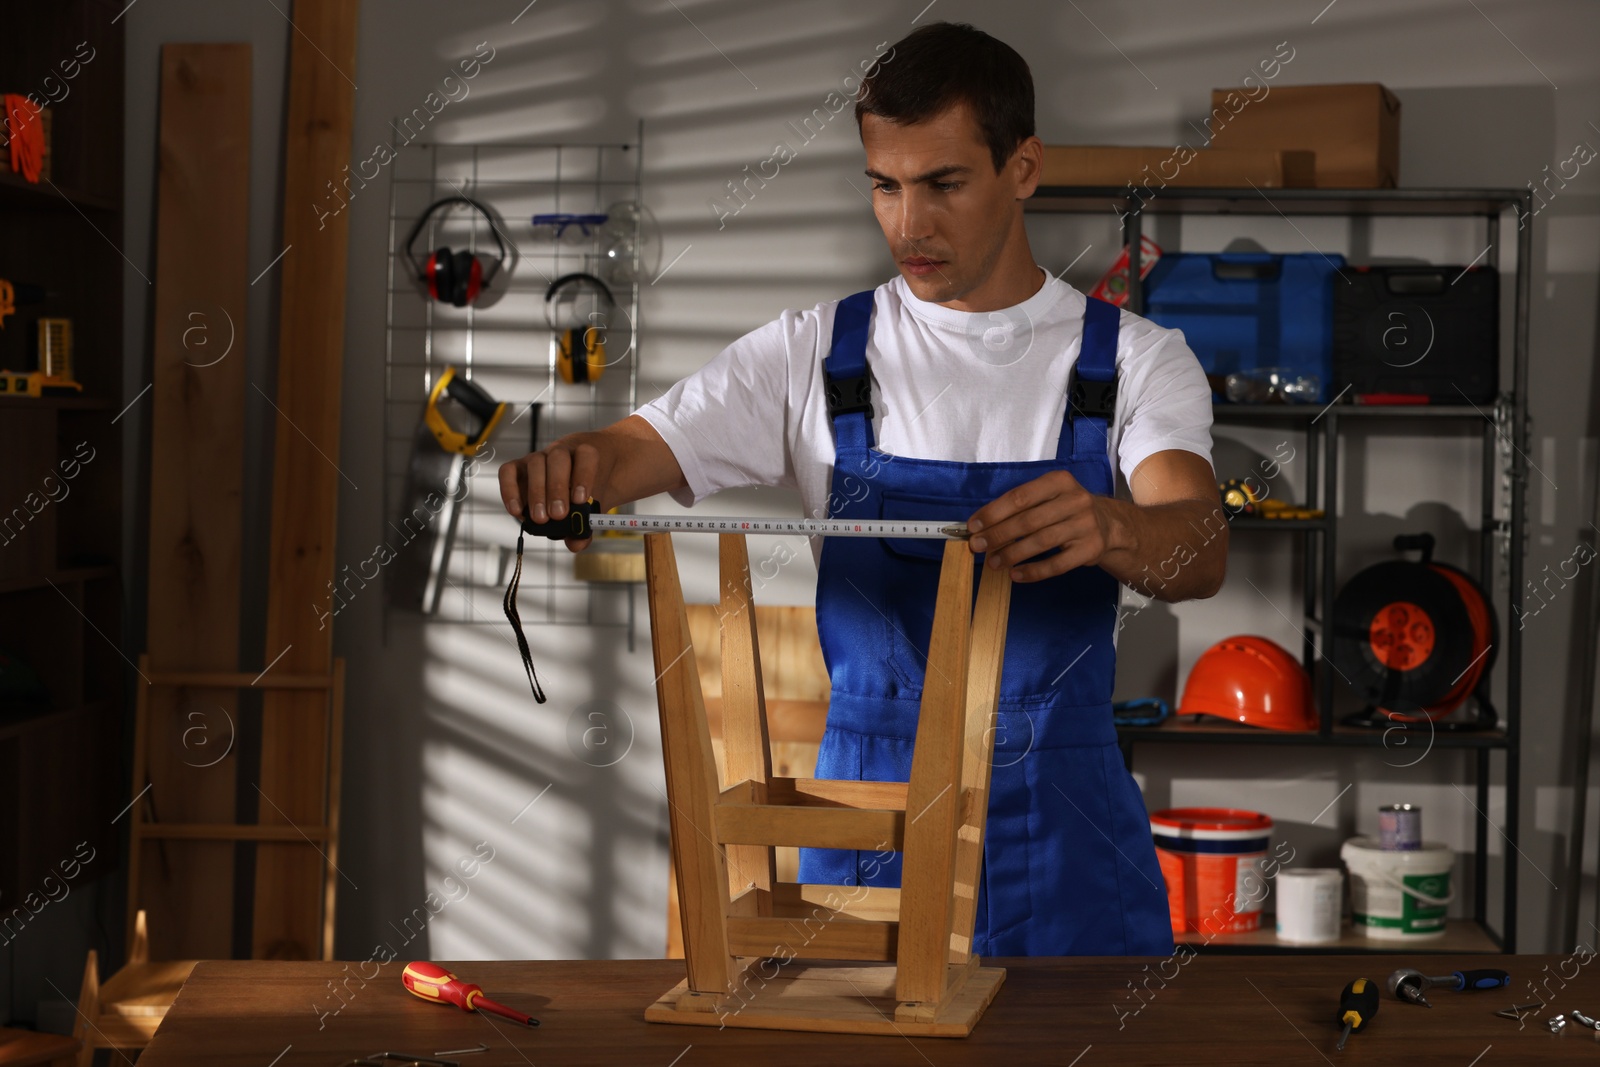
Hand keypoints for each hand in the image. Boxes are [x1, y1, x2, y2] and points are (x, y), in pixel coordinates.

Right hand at [498, 432, 610, 551]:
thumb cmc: (587, 491)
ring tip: (540, 519)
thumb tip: (576, 544)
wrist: (577, 478)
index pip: (586, 455)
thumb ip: (586, 526)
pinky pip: (509, 471)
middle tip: (558, 515)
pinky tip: (517, 511)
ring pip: (535, 463)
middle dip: (557, 488)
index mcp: (585, 456)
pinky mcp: (519, 467)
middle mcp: (561, 453)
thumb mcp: (593, 507)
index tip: (581, 499)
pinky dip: (510, 490)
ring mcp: (539, 458)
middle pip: (558, 459)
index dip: (584, 475)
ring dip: (537, 492)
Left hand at [965, 470, 1121, 582]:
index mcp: (1059, 482)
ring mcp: (1085, 526)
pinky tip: (1016, 575)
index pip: (1020, 497)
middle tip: (978, 547)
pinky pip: (1057, 564)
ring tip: (993, 563)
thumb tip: (982, 525)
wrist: (1108, 525)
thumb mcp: (1048, 496)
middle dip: (998, 535)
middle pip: (1028, 520)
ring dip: (1012, 554)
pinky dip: (1033, 571)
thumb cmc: (1066, 509)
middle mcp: (1075, 500)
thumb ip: (1020, 506)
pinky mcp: (1090, 550)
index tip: (974, 526)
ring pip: (1041, 542)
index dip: (993, 513)